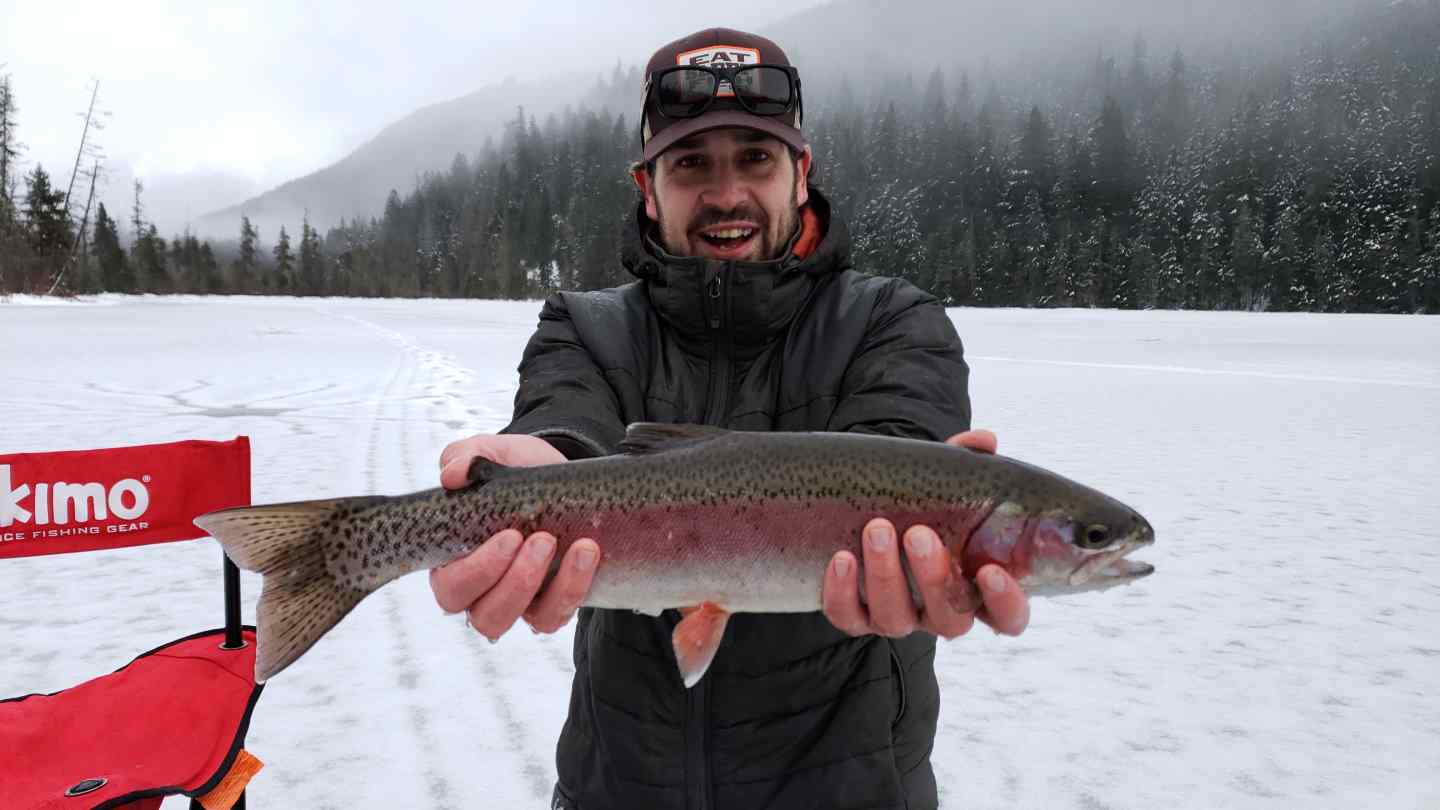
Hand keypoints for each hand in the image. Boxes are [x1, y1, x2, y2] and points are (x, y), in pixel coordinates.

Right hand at [429, 434, 600, 639]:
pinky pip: (553, 617)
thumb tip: (451, 475)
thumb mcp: (495, 455)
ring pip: (514, 622)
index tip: (510, 536)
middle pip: (482, 614)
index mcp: (453, 559)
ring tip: (570, 546)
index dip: (476, 571)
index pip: (450, 585)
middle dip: (513, 581)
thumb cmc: (519, 472)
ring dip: (541, 588)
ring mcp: (515, 603)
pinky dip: (572, 588)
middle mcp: (479, 590)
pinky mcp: (548, 607)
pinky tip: (587, 553)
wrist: (564, 479)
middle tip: (542, 539)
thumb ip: (466, 458)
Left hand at [822, 429, 1030, 638]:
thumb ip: (968, 462)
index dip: (1005, 602)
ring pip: (895, 618)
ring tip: (876, 528)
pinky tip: (842, 557)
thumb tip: (985, 439)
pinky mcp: (856, 617)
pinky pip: (848, 617)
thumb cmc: (923, 502)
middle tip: (918, 534)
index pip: (1008, 616)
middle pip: (950, 619)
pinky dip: (842, 592)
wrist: (869, 507)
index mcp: (976, 587)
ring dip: (885, 575)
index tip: (990, 571)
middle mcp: (940, 611)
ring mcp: (898, 618)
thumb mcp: (946, 482)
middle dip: (934, 577)